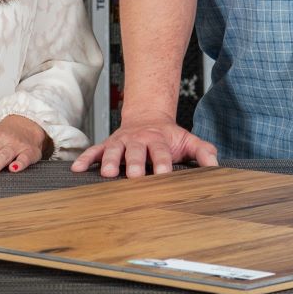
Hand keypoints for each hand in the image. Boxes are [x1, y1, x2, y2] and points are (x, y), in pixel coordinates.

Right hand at [71, 111, 218, 177]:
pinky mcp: (108, 145)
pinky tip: (76, 169)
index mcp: (158, 140)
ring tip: (107, 174)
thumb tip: (216, 166)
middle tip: (134, 176)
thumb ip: (203, 152)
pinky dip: (85, 159)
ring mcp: (122, 142)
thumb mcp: (188, 140)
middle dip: (135, 163)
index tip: (164, 175)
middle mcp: (138, 140)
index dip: (163, 163)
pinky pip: (94, 151)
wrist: (147, 117)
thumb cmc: (168, 136)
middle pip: (136, 151)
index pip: (162, 153)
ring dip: (110, 161)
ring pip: (114, 150)